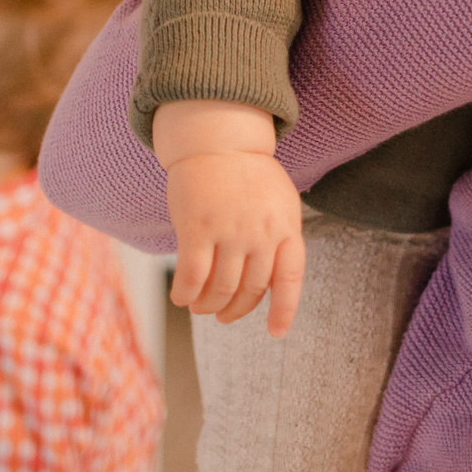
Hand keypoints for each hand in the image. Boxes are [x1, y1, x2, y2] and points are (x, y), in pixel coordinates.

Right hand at [166, 151, 307, 336]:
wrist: (218, 139)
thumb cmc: (248, 174)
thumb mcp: (279, 201)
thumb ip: (280, 237)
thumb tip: (271, 281)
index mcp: (286, 226)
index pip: (290, 278)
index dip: (284, 310)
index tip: (276, 332)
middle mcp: (261, 232)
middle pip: (251, 289)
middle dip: (235, 309)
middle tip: (223, 315)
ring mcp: (230, 230)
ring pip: (221, 288)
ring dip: (209, 305)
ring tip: (201, 308)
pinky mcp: (198, 227)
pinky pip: (192, 275)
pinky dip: (186, 293)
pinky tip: (181, 297)